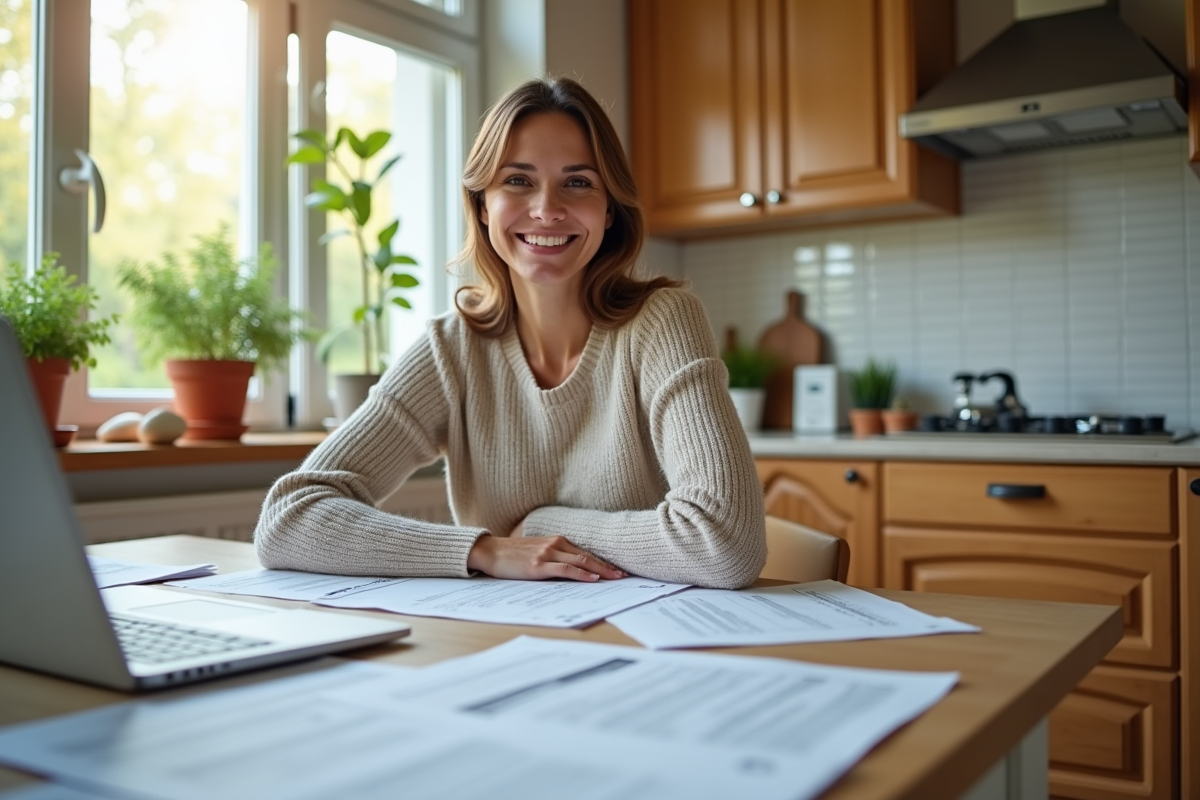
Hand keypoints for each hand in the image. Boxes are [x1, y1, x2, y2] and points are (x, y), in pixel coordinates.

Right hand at [467, 534, 626, 581]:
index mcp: (556, 541)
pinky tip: (593, 580)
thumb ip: (554, 558)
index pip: (585, 552)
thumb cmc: (512, 555)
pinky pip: (566, 569)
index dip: (603, 562)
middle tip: (625, 575)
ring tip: (616, 578)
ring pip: (582, 562)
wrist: (490, 551)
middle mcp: (555, 544)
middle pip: (588, 556)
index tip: (617, 570)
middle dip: (608, 567)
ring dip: (601, 571)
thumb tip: (573, 572)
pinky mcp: (539, 565)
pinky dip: (582, 574)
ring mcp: (547, 554)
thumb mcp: (536, 552)